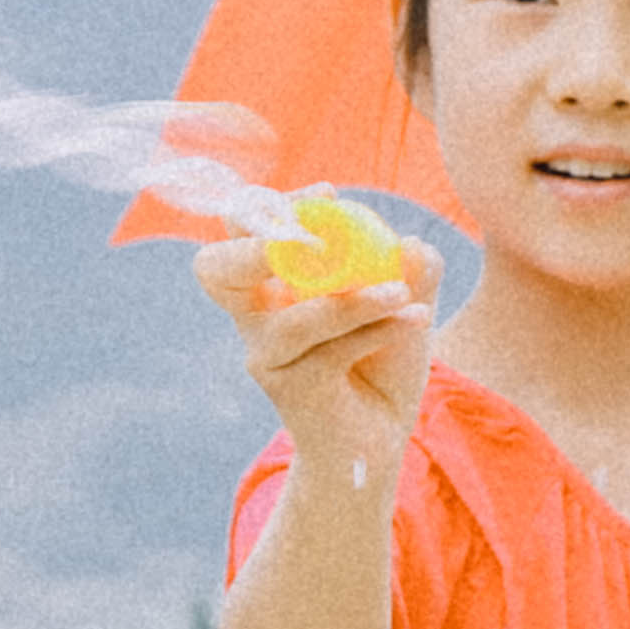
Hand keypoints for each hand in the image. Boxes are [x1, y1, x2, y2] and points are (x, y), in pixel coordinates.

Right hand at [191, 229, 434, 490]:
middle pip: (215, 269)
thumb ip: (413, 272)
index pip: (244, 229)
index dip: (271, 203)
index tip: (327, 191)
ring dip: (352, 301)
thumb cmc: (382, 361)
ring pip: (295, 319)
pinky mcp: (289, 388)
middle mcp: (256, 315)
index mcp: (272, 281)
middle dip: (253, 245)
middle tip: (308, 237)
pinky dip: (375, 332)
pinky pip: (329, 353)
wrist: (379, 437)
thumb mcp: (405, 305)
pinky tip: (414, 319)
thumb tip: (412, 244)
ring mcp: (267, 354)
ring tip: (401, 294)